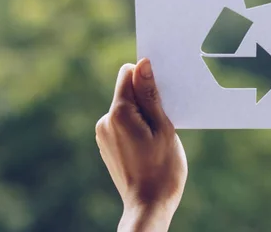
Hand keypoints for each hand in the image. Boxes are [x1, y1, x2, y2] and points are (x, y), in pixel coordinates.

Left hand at [96, 59, 187, 231]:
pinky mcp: (107, 145)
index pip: (128, 74)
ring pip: (127, 108)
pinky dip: (138, 126)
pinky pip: (123, 123)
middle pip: (127, 91)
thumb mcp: (164, 127)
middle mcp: (105, 121)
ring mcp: (104, 134)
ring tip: (159, 135)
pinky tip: (150, 143)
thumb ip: (150, 95)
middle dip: (147, 97)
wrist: (149, 205)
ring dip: (144, 113)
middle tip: (166, 118)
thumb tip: (142, 64)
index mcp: (119, 113)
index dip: (147, 76)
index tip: (164, 90)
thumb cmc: (163, 168)